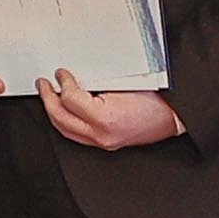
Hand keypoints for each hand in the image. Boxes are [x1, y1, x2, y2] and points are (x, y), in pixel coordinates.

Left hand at [37, 70, 183, 150]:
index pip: (70, 99)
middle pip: (61, 118)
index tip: (60, 73)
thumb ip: (97, 80)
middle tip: (43, 84)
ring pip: (65, 131)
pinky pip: (77, 136)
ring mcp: (103, 142)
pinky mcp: (107, 144)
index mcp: (105, 117)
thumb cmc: (158, 99)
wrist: (175, 117)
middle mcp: (101, 134)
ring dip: (54, 113)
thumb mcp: (125, 82)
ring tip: (49, 97)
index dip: (62, 83)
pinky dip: (66, 123)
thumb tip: (76, 76)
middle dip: (48, 100)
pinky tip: (64, 112)